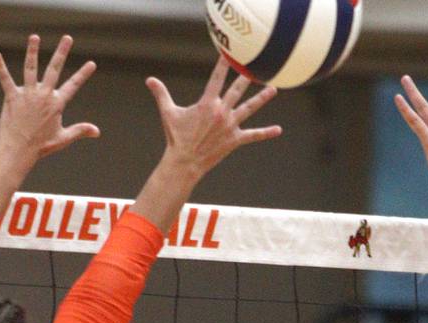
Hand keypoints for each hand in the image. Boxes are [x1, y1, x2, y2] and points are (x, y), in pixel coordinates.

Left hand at [0, 35, 98, 160]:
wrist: (19, 150)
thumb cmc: (41, 146)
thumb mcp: (63, 138)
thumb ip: (80, 130)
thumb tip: (97, 131)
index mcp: (56, 104)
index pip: (73, 85)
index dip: (83, 74)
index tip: (91, 64)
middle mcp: (43, 95)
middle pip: (54, 69)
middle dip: (62, 52)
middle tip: (67, 38)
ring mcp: (27, 95)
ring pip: (30, 68)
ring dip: (32, 51)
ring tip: (35, 37)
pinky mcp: (12, 97)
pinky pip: (5, 79)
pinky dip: (0, 67)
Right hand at [146, 56, 280, 182]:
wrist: (184, 162)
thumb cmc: (176, 137)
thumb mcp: (168, 113)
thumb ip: (161, 94)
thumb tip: (149, 80)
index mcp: (207, 103)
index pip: (217, 79)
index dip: (223, 65)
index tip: (230, 54)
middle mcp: (221, 112)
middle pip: (237, 90)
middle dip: (246, 77)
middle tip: (257, 65)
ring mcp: (230, 126)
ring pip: (249, 108)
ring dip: (262, 98)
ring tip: (273, 89)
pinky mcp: (235, 140)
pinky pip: (253, 135)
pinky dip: (266, 133)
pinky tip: (278, 130)